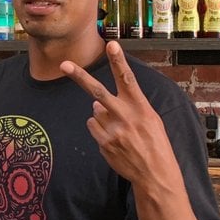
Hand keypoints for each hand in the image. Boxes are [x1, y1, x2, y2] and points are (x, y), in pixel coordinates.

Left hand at [60, 41, 177, 185]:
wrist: (155, 175)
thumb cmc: (155, 144)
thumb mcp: (151, 119)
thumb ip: (126, 106)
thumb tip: (95, 102)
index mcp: (141, 107)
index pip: (128, 79)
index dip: (119, 61)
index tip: (111, 44)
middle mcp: (125, 116)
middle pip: (98, 91)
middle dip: (80, 76)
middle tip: (64, 64)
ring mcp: (112, 130)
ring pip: (95, 112)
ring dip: (103, 117)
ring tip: (121, 131)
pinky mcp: (104, 143)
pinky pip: (93, 127)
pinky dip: (100, 130)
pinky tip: (115, 140)